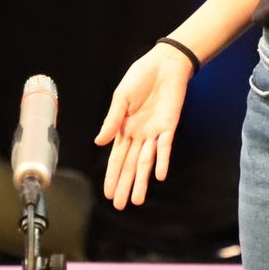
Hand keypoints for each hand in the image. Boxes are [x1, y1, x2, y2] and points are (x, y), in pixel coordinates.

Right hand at [94, 44, 192, 208]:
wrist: (164, 63)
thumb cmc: (140, 77)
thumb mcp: (121, 98)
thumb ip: (112, 121)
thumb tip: (99, 143)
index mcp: (124, 128)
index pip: (117, 158)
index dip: (112, 176)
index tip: (107, 194)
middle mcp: (139, 134)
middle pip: (131, 165)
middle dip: (125, 185)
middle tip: (120, 206)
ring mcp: (155, 132)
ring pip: (146, 162)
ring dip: (142, 181)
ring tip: (137, 200)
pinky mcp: (169, 125)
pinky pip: (165, 147)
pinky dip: (161, 160)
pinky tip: (158, 175)